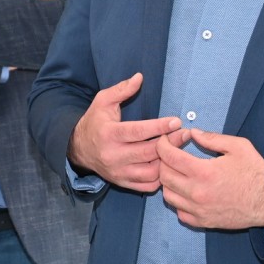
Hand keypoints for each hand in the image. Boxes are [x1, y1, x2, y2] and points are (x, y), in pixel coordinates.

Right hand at [67, 73, 180, 191]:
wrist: (79, 149)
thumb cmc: (95, 122)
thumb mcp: (102, 101)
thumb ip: (121, 90)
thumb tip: (139, 77)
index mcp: (108, 134)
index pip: (137, 132)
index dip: (159, 127)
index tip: (176, 122)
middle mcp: (113, 155)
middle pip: (148, 152)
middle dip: (170, 143)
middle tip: (185, 134)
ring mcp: (118, 172)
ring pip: (150, 171)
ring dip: (167, 161)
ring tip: (178, 150)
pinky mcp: (123, 182)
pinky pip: (147, 185)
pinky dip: (160, 177)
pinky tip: (166, 165)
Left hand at [155, 128, 263, 229]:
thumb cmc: (256, 173)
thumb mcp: (238, 146)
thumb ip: (212, 138)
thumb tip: (193, 133)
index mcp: (203, 172)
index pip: (168, 156)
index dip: (162, 144)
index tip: (165, 140)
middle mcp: (196, 192)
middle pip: (163, 175)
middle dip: (163, 161)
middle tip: (172, 155)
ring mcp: (198, 210)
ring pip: (168, 195)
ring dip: (169, 182)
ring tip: (179, 173)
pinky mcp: (203, 222)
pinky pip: (179, 212)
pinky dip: (178, 201)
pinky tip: (188, 192)